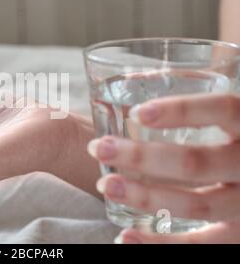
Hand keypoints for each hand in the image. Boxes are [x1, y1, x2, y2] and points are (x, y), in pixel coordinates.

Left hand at [89, 93, 239, 242]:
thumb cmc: (234, 139)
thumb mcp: (230, 117)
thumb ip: (195, 102)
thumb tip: (133, 78)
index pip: (224, 110)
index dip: (182, 110)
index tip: (137, 113)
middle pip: (198, 163)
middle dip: (142, 157)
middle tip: (98, 147)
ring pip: (197, 204)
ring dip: (145, 197)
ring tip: (105, 184)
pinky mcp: (239, 234)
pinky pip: (202, 245)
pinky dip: (160, 244)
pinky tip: (125, 239)